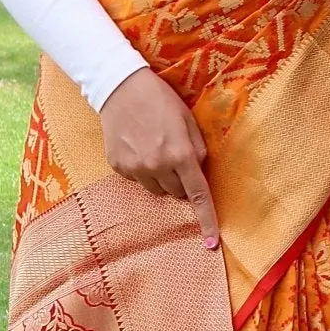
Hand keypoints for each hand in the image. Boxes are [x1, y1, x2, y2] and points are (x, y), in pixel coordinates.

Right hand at [99, 68, 219, 249]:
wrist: (119, 87)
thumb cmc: (160, 99)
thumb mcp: (188, 120)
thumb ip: (198, 150)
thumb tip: (199, 173)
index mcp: (180, 155)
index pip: (198, 196)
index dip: (207, 220)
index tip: (211, 243)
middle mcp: (157, 166)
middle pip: (177, 194)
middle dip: (182, 182)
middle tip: (177, 156)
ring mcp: (135, 168)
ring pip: (157, 190)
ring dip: (161, 177)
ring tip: (154, 147)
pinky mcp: (118, 166)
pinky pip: (137, 179)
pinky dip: (142, 169)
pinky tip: (138, 145)